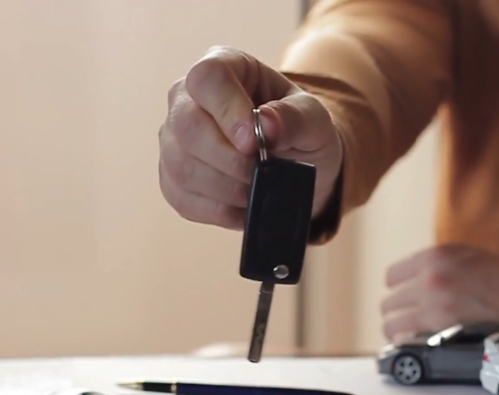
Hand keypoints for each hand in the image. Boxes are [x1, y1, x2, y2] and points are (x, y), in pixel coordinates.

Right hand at [158, 46, 342, 228]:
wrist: (298, 167)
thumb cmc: (301, 131)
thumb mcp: (314, 119)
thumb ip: (295, 117)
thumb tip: (266, 123)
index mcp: (225, 67)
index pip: (208, 77)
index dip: (227, 110)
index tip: (253, 142)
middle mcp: (189, 98)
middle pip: (186, 125)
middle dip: (229, 159)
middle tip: (261, 171)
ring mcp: (174, 138)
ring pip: (180, 165)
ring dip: (226, 188)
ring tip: (256, 189)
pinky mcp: (172, 177)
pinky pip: (181, 197)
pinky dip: (218, 210)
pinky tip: (242, 207)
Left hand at [380, 244, 498, 342]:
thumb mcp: (466, 254)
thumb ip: (437, 264)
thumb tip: (416, 278)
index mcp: (434, 256)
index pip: (392, 276)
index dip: (396, 287)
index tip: (400, 294)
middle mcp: (429, 278)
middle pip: (389, 302)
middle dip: (394, 311)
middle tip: (402, 317)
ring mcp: (434, 304)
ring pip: (391, 323)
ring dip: (396, 329)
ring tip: (403, 333)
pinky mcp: (442, 327)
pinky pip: (407, 338)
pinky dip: (408, 341)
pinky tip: (414, 341)